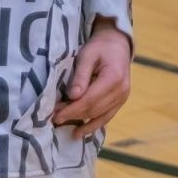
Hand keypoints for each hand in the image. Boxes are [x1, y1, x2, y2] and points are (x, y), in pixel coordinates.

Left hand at [51, 19, 130, 139]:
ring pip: (99, 116)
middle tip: (54, 117)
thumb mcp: (87, 55)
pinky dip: (92, 125)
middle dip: (72, 115)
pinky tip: (79, 132)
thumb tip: (73, 97)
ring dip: (80, 121)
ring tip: (62, 124)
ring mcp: (123, 98)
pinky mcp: (120, 102)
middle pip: (93, 109)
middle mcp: (121, 91)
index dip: (71, 110)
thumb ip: (81, 76)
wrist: (117, 45)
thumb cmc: (100, 47)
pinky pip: (106, 117)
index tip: (55, 115)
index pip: (90, 100)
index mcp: (114, 77)